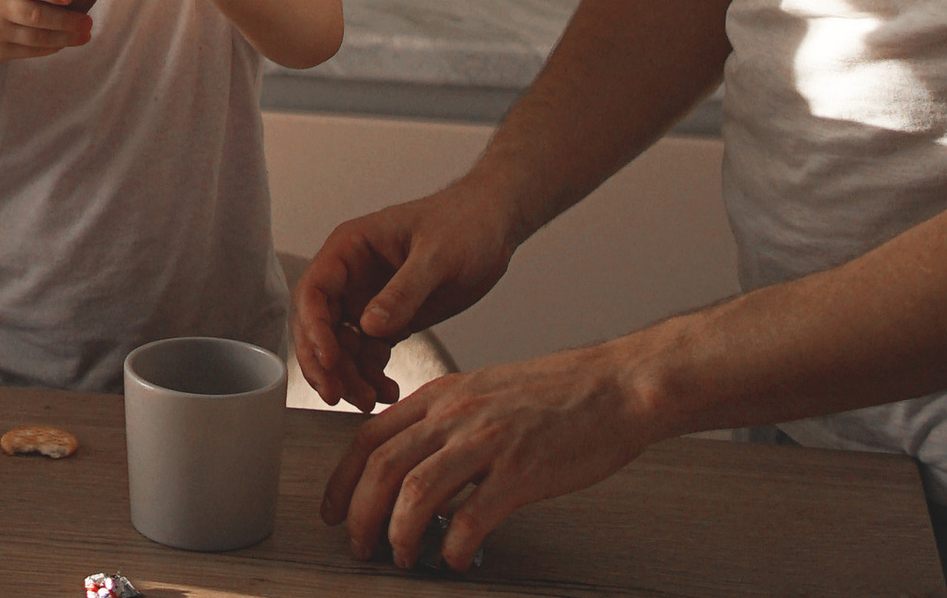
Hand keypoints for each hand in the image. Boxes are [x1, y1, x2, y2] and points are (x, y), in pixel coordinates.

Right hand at [293, 181, 521, 410]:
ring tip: (370, 401)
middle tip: (339, 396)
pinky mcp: (390, 319)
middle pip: (319, 324)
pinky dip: (372, 377)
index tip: (330, 362)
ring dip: (348, 376)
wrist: (491, 228)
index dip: (314, 328)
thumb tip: (368, 327)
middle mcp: (351, 276)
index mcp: (350, 248)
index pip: (314, 290)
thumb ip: (403, 291)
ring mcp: (367, 299)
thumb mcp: (436, 257)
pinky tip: (390, 393)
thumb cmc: (462, 226)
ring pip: (341, 346)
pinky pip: (368, 354)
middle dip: (324, 362)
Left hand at [321, 345, 659, 572]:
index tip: (334, 510)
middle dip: (361, 513)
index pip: (370, 434)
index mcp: (441, 395)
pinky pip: (472, 516)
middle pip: (382, 465)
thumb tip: (414, 466)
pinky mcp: (521, 471)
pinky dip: (454, 545)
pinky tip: (455, 558)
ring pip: (416, 489)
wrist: (613, 387)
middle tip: (359, 546)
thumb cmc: (553, 395)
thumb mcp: (483, 393)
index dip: (343, 478)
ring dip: (400, 533)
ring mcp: (487, 441)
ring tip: (401, 556)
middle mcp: (455, 414)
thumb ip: (447, 422)